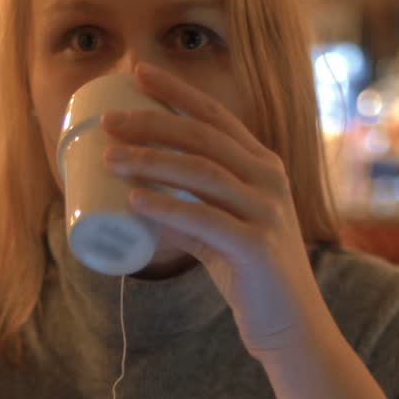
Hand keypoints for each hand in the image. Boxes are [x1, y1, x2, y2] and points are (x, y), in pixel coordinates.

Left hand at [100, 63, 331, 357]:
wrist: (290, 325)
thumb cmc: (250, 274)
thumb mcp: (220, 231)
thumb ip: (188, 212)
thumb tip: (134, 199)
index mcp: (262, 166)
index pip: (216, 117)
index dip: (177, 92)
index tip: (137, 73)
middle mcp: (269, 180)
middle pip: (203, 138)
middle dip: (152, 123)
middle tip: (108, 122)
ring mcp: (267, 212)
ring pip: (202, 173)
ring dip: (151, 161)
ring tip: (109, 159)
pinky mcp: (258, 248)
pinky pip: (206, 220)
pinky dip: (167, 209)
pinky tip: (135, 201)